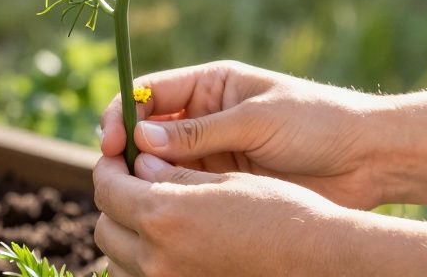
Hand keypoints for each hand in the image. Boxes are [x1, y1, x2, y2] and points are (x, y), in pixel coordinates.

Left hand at [93, 153, 355, 276]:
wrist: (321, 262)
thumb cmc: (281, 212)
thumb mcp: (226, 180)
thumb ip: (175, 173)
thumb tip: (140, 163)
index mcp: (164, 214)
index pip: (107, 187)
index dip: (109, 167)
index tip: (120, 159)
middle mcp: (157, 257)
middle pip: (105, 227)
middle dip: (116, 203)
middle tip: (138, 187)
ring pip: (117, 261)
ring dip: (126, 238)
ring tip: (155, 221)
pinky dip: (142, 267)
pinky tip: (170, 251)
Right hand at [99, 61, 385, 207]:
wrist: (367, 157)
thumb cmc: (317, 122)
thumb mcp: (256, 120)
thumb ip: (200, 132)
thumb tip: (140, 138)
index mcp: (210, 84)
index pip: (149, 93)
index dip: (123, 113)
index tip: (110, 140)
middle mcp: (204, 116)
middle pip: (147, 129)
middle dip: (125, 149)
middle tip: (113, 173)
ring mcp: (212, 151)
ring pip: (160, 163)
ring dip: (144, 176)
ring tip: (137, 194)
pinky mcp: (224, 182)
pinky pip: (184, 188)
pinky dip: (168, 197)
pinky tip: (160, 209)